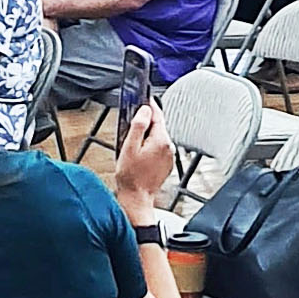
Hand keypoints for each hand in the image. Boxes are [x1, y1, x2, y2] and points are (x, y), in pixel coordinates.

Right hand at [110, 104, 176, 219]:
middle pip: (158, 126)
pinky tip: (139, 156)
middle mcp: (169, 147)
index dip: (149, 106)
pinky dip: (150, 147)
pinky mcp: (166, 163)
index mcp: (161, 140)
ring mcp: (169, 156)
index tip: (144, 99)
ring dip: (147, 137)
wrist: (137, 198)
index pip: (157, 115)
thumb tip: (145, 110)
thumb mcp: (129, 147)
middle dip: (145, 124)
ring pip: (157, 137)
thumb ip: (138, 126)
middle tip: (131, 128)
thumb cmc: (131, 177)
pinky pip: (158, 148)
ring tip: (133, 147)